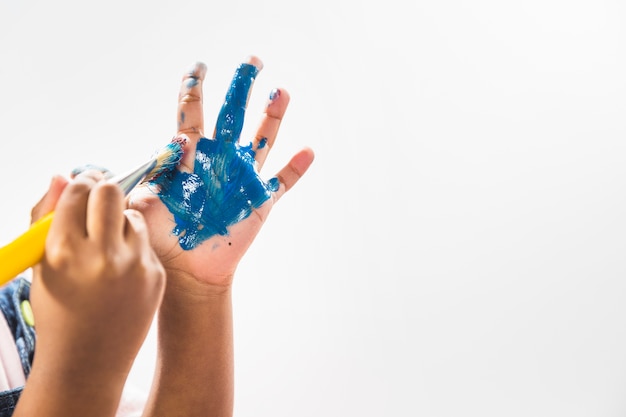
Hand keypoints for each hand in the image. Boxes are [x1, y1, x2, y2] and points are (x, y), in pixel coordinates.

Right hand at [21, 170, 164, 414]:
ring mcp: (134, 266)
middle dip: (104, 188)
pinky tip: (121, 266)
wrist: (88, 361)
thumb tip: (62, 175)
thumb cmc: (58, 309)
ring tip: (108, 241)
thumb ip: (46, 217)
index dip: (80, 182)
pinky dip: (133, 244)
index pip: (79, 191)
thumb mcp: (41, 266)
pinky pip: (146, 241)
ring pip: (133, 214)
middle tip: (100, 195)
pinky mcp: (155, 275)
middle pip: (111, 192)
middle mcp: (102, 256)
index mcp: (64, 251)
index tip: (83, 182)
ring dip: (120, 219)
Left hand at [130, 55, 313, 286]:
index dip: (195, 88)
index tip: (199, 67)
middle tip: (252, 61)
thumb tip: (132, 160)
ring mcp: (241, 179)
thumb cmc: (161, 237)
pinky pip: (282, 182)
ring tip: (280, 92)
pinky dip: (295, 168)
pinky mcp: (260, 202)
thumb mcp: (141, 206)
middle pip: (233, 115)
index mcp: (191, 156)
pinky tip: (307, 150)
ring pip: (261, 140)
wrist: (187, 269)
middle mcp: (219, 160)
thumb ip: (136, 182)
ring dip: (271, 117)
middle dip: (242, 87)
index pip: (193, 113)